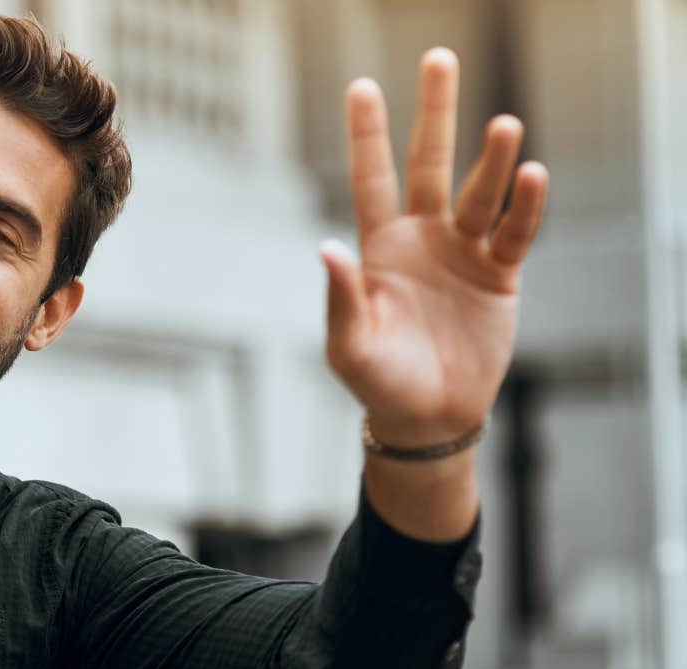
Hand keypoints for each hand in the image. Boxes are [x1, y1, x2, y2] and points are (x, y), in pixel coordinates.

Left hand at [321, 48, 549, 447]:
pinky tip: (531, 175)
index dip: (368, 134)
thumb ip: (341, 297)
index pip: (370, 178)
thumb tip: (328, 248)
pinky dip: (524, 207)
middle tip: (439, 58)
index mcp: (378, 248)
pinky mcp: (499, 276)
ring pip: (479, 194)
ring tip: (503, 124)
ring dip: (493, 160)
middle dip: (433, 114)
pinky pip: (514, 234)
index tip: (362, 85)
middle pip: (429, 164)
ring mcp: (463, 253)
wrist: (427, 418)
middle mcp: (422, 238)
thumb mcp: (350, 344)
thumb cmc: (378, 382)